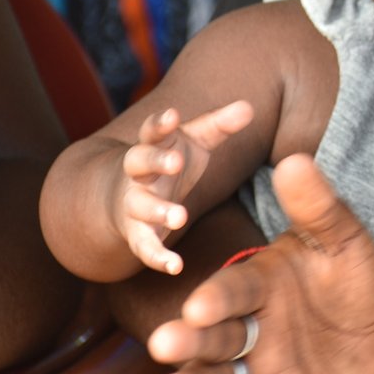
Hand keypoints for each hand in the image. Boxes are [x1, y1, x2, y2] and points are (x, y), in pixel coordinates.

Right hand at [119, 101, 252, 274]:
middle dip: (155, 161)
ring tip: (180, 216)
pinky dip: (157, 256)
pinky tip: (176, 266)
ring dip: (157, 210)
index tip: (172, 116)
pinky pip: (144, 245)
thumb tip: (248, 107)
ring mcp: (134, 203)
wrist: (125, 196)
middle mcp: (139, 172)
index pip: (152, 129)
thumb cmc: (170, 160)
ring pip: (139, 205)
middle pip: (138, 161)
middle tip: (175, 163)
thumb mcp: (195, 140)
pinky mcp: (137, 233)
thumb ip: (220, 125)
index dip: (160, 123)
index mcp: (154, 145)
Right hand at [146, 154, 373, 373]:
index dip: (217, 299)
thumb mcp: (343, 246)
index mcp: (260, 282)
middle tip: (164, 344)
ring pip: (215, 368)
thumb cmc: (352, 291)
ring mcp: (255, 363)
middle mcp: (249, 324)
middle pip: (214, 333)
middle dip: (189, 338)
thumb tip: (293, 160)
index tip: (198, 307)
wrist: (370, 347)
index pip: (234, 290)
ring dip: (193, 372)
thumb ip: (318, 209)